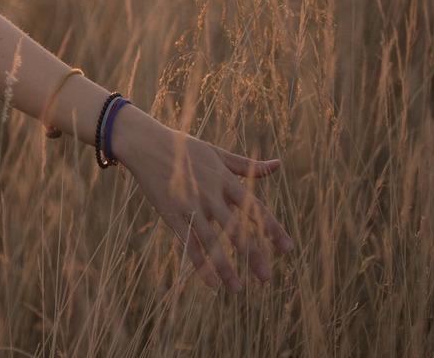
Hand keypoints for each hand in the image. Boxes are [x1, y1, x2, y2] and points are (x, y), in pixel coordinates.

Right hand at [113, 108, 296, 292]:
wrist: (146, 144)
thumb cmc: (185, 147)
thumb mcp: (217, 153)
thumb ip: (247, 166)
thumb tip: (278, 164)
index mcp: (225, 180)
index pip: (254, 208)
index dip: (272, 229)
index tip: (287, 249)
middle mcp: (210, 195)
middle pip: (235, 229)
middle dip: (252, 254)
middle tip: (266, 278)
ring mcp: (190, 205)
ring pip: (211, 241)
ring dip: (224, 267)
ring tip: (237, 289)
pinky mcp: (171, 214)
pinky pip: (187, 242)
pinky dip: (199, 263)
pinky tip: (210, 282)